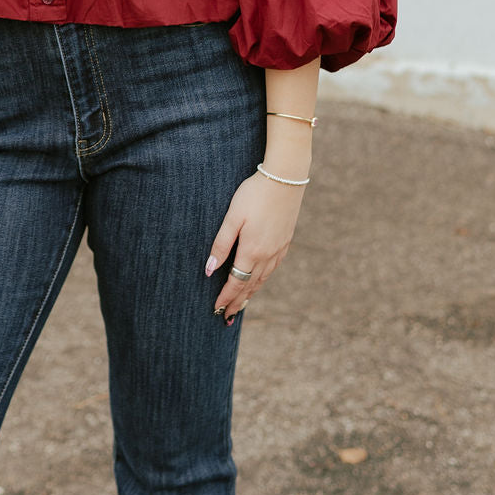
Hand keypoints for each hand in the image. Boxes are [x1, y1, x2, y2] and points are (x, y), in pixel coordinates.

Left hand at [204, 169, 306, 321]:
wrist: (285, 178)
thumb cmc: (253, 194)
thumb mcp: (232, 217)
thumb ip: (221, 244)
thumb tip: (209, 270)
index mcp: (252, 251)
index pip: (236, 282)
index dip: (226, 297)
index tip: (217, 309)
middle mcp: (267, 255)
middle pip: (250, 285)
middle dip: (238, 301)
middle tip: (227, 316)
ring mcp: (279, 249)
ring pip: (263, 279)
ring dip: (251, 293)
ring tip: (242, 304)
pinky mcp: (286, 241)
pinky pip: (273, 268)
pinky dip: (263, 280)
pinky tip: (260, 280)